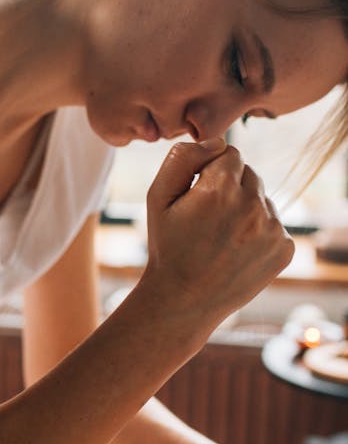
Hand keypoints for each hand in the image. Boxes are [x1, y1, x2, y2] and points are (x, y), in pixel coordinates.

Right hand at [144, 139, 293, 326]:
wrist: (184, 301)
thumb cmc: (168, 246)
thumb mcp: (158, 197)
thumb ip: (182, 158)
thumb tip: (215, 142)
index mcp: (221, 189)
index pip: (229, 153)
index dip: (210, 171)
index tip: (197, 194)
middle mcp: (252, 206)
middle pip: (249, 174)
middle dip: (230, 187)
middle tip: (207, 218)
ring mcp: (273, 230)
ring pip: (263, 199)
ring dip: (245, 209)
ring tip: (220, 237)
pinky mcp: (284, 250)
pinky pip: (275, 224)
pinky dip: (259, 232)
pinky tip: (237, 250)